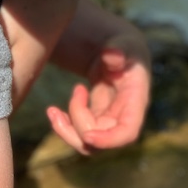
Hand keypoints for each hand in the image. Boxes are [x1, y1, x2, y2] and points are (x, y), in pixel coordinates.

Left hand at [46, 37, 150, 153]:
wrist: (118, 52)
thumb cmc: (124, 46)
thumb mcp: (123, 44)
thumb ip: (118, 51)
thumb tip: (112, 55)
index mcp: (135, 102)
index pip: (127, 132)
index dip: (109, 140)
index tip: (87, 137)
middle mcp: (123, 118)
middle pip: (101, 140)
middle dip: (78, 124)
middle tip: (76, 91)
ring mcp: (109, 122)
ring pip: (87, 143)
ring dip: (66, 131)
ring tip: (53, 110)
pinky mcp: (96, 121)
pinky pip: (79, 134)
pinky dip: (63, 126)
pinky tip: (53, 111)